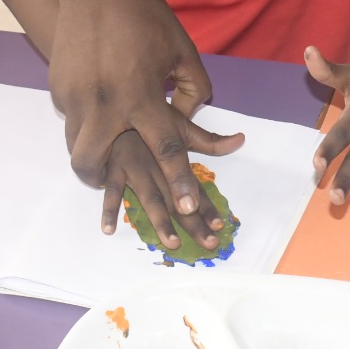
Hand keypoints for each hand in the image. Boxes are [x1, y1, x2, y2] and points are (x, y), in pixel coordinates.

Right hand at [48, 0, 217, 226]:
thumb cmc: (147, 18)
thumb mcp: (183, 53)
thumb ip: (191, 91)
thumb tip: (184, 117)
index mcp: (141, 96)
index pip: (165, 151)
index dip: (180, 183)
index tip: (187, 208)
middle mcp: (104, 103)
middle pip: (93, 163)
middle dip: (102, 182)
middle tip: (110, 181)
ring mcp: (75, 96)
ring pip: (74, 146)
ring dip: (89, 155)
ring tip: (102, 153)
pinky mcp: (58, 87)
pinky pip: (70, 118)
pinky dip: (82, 123)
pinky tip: (92, 112)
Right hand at [99, 126, 243, 250]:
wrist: (118, 104)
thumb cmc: (151, 120)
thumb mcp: (182, 127)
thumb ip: (210, 141)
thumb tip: (241, 139)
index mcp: (175, 158)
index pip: (195, 186)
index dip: (208, 207)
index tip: (220, 226)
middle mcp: (158, 165)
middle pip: (177, 198)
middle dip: (194, 223)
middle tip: (209, 244)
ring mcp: (135, 167)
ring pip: (150, 197)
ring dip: (161, 221)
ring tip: (172, 243)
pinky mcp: (112, 168)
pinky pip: (110, 191)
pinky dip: (109, 209)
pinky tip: (108, 229)